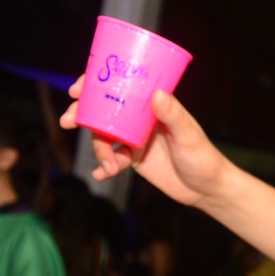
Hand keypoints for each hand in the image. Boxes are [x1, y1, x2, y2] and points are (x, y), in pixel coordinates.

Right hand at [59, 80, 229, 206]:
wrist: (207, 190)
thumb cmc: (204, 158)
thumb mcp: (189, 135)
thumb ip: (174, 116)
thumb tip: (158, 94)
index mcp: (152, 106)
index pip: (120, 87)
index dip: (95, 85)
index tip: (77, 88)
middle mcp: (140, 119)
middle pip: (103, 111)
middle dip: (82, 114)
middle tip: (67, 120)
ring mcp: (134, 139)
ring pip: (104, 137)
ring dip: (98, 149)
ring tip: (107, 165)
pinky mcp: (133, 159)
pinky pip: (111, 159)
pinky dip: (104, 166)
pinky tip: (101, 174)